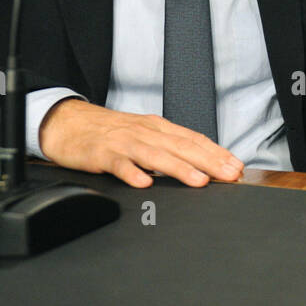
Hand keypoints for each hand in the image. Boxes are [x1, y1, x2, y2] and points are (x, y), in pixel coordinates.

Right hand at [39, 99, 243, 187]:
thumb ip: (169, 148)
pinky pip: (118, 164)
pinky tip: (144, 183)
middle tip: (231, 175)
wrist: (68, 122)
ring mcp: (123, 143)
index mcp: (158, 128)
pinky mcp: (101, 154)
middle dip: (210, 162)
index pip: (194, 139)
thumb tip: (201, 164)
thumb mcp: (144, 134)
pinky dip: (132, 173)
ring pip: (156, 155)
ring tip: (199, 181)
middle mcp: (145, 132)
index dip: (217, 153)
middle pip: (182, 147)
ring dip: (180, 169)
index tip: (237, 166)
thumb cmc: (110, 132)